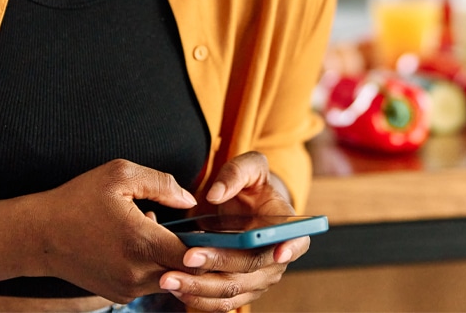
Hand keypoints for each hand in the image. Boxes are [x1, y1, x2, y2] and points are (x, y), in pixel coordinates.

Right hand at [28, 159, 196, 302]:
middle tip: (176, 225)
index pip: (195, 255)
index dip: (204, 243)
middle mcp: (138, 273)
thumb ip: (161, 183)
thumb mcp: (120, 175)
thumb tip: (190, 199)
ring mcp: (128, 289)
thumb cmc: (79, 199)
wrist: (41, 234)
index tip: (203, 227)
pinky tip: (131, 244)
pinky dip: (149, 266)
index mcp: (142, 242)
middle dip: (188, 251)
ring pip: (168, 278)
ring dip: (167, 258)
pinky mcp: (119, 296)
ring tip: (147, 230)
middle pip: (185, 272)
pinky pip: (148, 284)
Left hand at [158, 152, 309, 310]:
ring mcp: (259, 278)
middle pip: (251, 269)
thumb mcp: (248, 166)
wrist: (245, 204)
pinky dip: (199, 298)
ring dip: (201, 288)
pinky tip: (177, 288)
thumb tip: (215, 195)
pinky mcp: (240, 289)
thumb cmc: (250, 183)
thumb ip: (235, 173)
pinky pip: (222, 301)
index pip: (295, 240)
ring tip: (170, 279)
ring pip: (233, 291)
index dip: (290, 247)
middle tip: (186, 257)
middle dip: (218, 265)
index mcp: (286, 226)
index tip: (278, 253)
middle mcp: (277, 258)